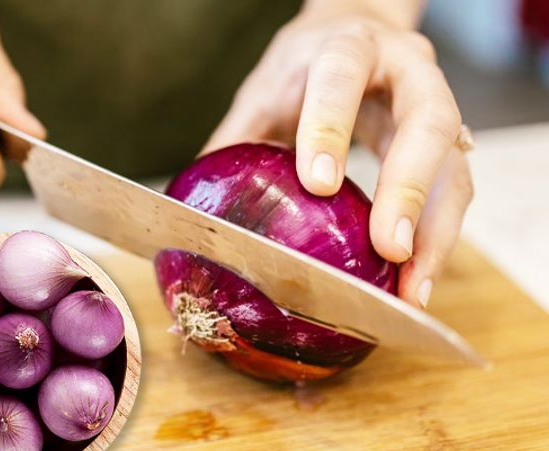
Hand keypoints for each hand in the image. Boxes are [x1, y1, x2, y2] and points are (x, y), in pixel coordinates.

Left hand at [206, 5, 472, 307]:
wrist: (358, 30)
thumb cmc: (305, 66)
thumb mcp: (265, 89)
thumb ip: (237, 137)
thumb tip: (192, 203)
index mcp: (347, 47)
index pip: (340, 77)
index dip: (329, 128)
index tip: (317, 184)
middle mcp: (406, 69)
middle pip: (427, 121)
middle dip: (408, 187)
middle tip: (390, 248)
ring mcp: (436, 105)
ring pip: (454, 167)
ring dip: (437, 232)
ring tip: (413, 290)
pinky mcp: (449, 144)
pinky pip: (454, 192)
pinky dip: (439, 239)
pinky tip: (416, 281)